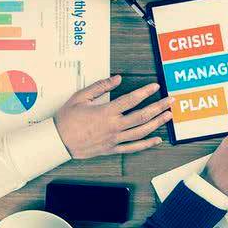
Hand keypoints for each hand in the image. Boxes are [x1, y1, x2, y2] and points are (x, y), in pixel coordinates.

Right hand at [54, 75, 172, 158]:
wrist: (57, 142)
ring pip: (141, 131)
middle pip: (142, 116)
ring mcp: (114, 139)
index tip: (155, 86)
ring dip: (157, 123)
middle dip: (159, 107)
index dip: (146, 91)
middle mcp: (113, 126)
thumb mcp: (80, 97)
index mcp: (106, 112)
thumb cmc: (66, 119)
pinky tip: (157, 140)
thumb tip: (117, 78)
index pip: (131, 99)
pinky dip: (146, 144)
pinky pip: (133, 148)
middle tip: (170, 100)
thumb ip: (100, 87)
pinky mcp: (112, 149)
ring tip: (168, 115)